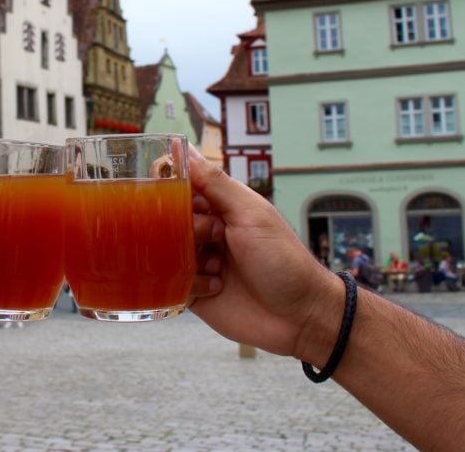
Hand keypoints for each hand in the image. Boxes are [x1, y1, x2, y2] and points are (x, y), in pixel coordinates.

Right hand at [187, 147, 341, 363]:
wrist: (300, 317)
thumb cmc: (283, 259)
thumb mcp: (250, 213)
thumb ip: (214, 182)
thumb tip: (183, 148)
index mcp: (220, 207)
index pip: (180, 187)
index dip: (173, 189)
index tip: (173, 194)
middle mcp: (206, 232)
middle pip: (167, 218)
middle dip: (187, 226)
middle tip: (215, 237)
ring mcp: (198, 262)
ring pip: (164, 250)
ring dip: (188, 256)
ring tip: (219, 267)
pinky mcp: (192, 292)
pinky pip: (169, 282)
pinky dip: (190, 283)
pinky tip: (217, 287)